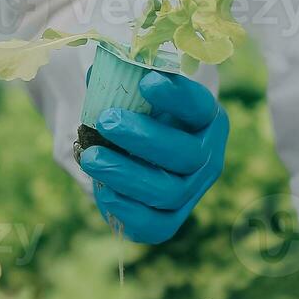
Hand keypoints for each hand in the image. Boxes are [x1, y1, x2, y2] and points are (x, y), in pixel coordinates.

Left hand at [78, 70, 227, 243]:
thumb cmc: (137, 110)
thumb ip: (121, 79)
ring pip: (169, 192)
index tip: (146, 82)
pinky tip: (104, 192)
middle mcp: (207, 156)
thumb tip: (97, 72)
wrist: (133, 149)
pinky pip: (158, 226)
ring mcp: (192, 191)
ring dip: (126, 175)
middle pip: (186, 155)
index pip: (198, 107)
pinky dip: (130, 213)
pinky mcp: (171, 218)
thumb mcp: (133, 89)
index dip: (176, 97)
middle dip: (143, 139)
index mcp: (206, 117)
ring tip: (91, 157)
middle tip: (106, 121)